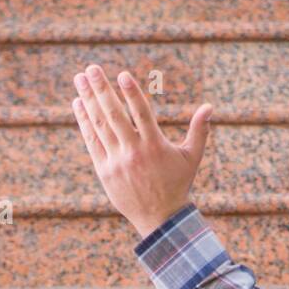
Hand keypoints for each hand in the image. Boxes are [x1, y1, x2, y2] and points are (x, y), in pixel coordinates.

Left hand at [72, 65, 212, 238]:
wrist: (159, 219)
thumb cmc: (177, 184)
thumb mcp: (192, 158)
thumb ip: (199, 131)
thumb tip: (209, 106)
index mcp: (156, 146)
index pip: (141, 113)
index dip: (131, 93)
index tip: (122, 75)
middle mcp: (134, 152)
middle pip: (115, 115)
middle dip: (101, 90)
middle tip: (91, 69)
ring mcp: (117, 162)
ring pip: (100, 125)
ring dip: (88, 100)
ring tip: (80, 79)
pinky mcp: (105, 171)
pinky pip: (92, 141)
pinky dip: (84, 122)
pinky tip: (78, 104)